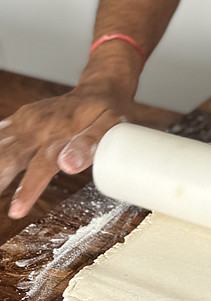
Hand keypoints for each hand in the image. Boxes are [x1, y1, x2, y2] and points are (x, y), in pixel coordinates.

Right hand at [0, 81, 133, 218]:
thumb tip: (68, 165)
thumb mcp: (111, 126)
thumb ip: (90, 145)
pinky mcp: (20, 120)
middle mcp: (37, 126)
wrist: (99, 89)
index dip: (27, 189)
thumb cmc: (108, 112)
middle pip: (8, 157)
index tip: (15, 211)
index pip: (39, 166)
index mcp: (59, 132)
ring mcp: (26, 122)